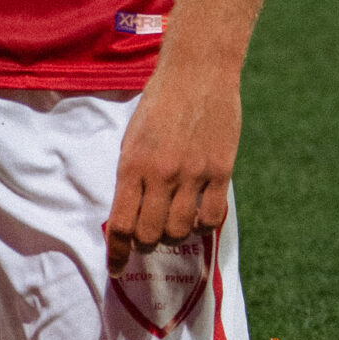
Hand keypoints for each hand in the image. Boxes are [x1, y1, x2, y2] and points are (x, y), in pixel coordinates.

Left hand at [107, 57, 240, 272]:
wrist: (198, 71)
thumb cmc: (160, 102)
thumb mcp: (133, 138)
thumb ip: (132, 176)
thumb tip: (131, 216)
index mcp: (132, 165)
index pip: (121, 225)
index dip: (117, 254)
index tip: (117, 268)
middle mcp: (161, 174)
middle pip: (150, 235)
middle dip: (147, 242)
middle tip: (152, 233)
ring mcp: (193, 174)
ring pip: (180, 231)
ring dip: (176, 234)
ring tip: (176, 221)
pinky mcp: (221, 170)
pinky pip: (211, 217)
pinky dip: (203, 224)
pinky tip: (199, 213)